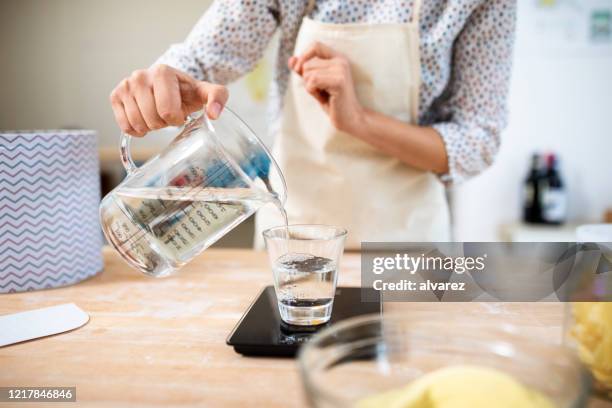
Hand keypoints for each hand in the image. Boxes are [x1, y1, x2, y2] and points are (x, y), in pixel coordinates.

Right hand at [109, 64, 228, 136]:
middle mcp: (140, 76)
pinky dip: (136, 130)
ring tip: (157, 115)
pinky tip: (145, 120)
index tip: (180, 113)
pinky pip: (124, 126)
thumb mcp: (205, 92)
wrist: (168, 85)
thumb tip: (214, 114)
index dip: (176, 119)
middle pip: (152, 119)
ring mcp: (126, 85)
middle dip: (164, 123)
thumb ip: (218, 97)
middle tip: (168, 114)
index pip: (167, 111)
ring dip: (150, 127)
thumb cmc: (187, 92)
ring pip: (137, 123)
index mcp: (163, 73)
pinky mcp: (115, 96)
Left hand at [289, 42, 364, 134]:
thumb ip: (304, 70)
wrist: (349, 118)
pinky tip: (323, 97)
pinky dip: (312, 91)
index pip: (315, 45)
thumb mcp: (316, 83)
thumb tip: (291, 59)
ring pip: (308, 73)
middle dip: (307, 79)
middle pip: (307, 63)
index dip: (303, 56)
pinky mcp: (339, 81)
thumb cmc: (333, 101)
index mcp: (337, 58)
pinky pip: (312, 81)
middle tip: (321, 90)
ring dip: (310, 87)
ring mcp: (341, 70)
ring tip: (324, 94)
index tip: (298, 70)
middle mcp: (341, 61)